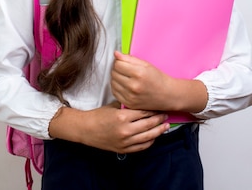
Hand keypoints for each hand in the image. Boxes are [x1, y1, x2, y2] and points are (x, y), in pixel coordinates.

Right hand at [48, 102, 168, 152]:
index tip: (158, 106)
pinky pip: (142, 147)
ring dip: (159, 131)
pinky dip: (150, 141)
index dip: (153, 109)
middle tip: (165, 114)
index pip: (144, 112)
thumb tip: (141, 101)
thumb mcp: (112, 106)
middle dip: (159, 119)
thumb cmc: (98, 115)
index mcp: (122, 117)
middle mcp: (126, 130)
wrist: (86, 129)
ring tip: (165, 126)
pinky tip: (154, 136)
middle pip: (149, 124)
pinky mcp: (124, 149)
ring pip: (149, 137)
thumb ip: (127, 105)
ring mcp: (126, 141)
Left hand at [111, 51, 208, 112]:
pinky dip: (117, 88)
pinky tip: (124, 86)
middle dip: (117, 70)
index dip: (119, 62)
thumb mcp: (146, 65)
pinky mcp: (129, 103)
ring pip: (112, 83)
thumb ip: (129, 58)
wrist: (168, 96)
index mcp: (139, 73)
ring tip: (125, 78)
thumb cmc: (158, 79)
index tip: (124, 63)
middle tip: (125, 70)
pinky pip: (115, 92)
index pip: (117, 64)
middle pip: (114, 73)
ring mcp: (130, 96)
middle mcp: (133, 86)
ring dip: (116, 79)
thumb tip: (116, 54)